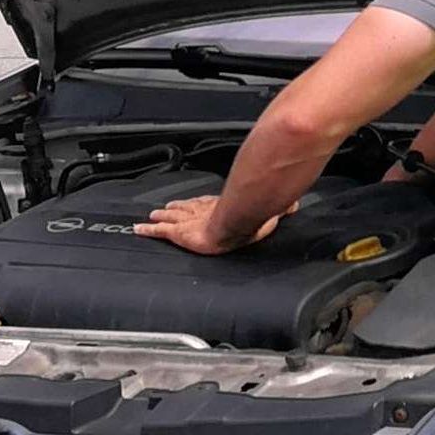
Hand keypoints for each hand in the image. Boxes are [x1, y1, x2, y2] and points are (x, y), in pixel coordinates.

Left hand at [132, 197, 287, 255]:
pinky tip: (139, 230)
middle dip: (176, 208)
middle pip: (187, 208)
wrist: (236, 223)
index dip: (199, 202)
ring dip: (162, 216)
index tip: (192, 202)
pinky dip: (149, 230)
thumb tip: (295, 203)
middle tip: (165, 207)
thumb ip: (281, 206)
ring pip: (172, 217)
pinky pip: (161, 232)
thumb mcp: (270, 210)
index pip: (208, 202)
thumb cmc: (251, 216)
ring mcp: (190, 220)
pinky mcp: (180, 232)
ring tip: (151, 216)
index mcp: (223, 205)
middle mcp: (204, 210)